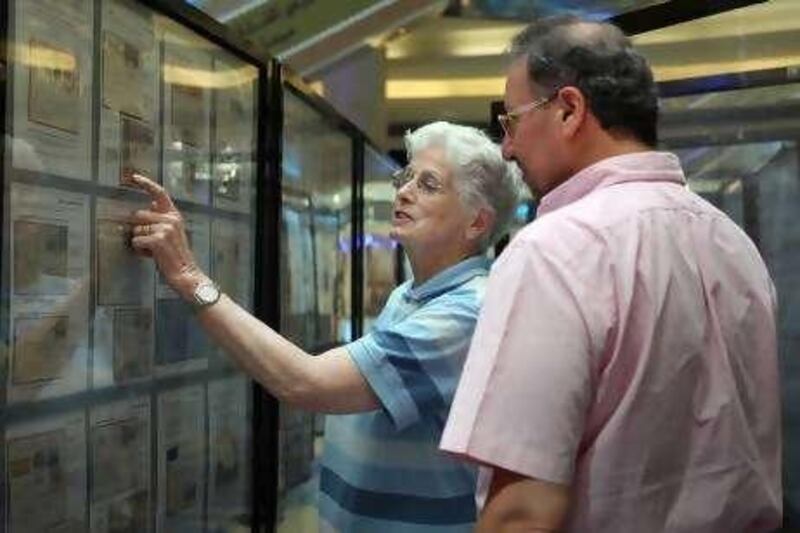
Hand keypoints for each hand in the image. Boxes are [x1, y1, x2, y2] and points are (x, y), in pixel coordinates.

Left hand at [124, 172, 208, 299]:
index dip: (146, 184)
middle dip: (138, 229)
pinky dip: (139, 250)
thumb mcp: (171, 234)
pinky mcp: (158, 239)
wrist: (186, 274)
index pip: (160, 194)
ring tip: (153, 251)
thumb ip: (159, 220)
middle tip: (151, 243)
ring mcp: (165, 229)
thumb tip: (141, 212)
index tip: (133, 177)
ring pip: (136, 229)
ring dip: (140, 242)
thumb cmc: (175, 256)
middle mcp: (171, 219)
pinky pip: (136, 241)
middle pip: (139, 215)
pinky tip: (151, 256)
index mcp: (175, 215)